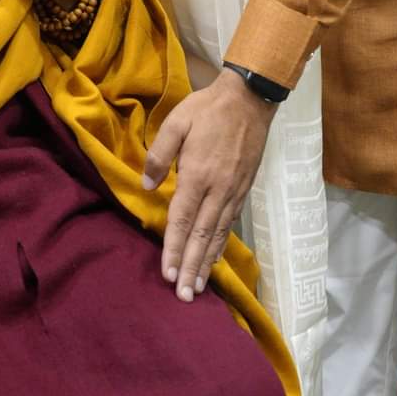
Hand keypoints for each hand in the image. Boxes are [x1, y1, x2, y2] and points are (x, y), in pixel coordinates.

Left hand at [141, 70, 276, 301]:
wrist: (250, 100)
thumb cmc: (208, 109)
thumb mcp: (176, 122)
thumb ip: (160, 155)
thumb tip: (146, 186)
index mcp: (199, 174)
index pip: (182, 220)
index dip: (173, 248)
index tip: (167, 273)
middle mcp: (218, 190)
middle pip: (201, 235)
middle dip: (191, 267)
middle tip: (183, 295)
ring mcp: (234, 192)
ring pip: (218, 235)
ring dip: (206, 263)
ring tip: (198, 287)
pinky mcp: (244, 190)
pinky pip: (230, 224)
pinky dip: (221, 245)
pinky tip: (214, 259)